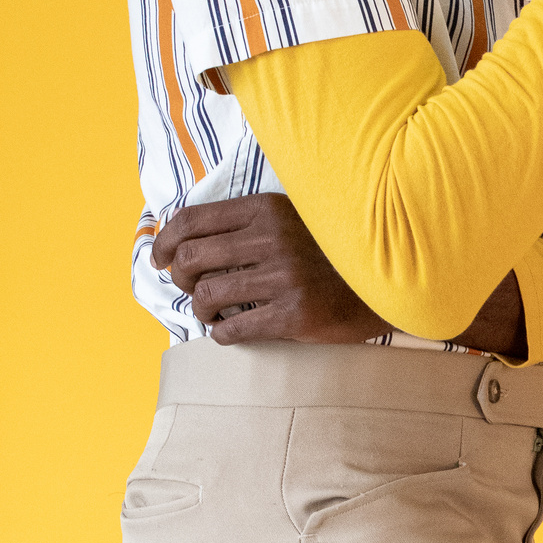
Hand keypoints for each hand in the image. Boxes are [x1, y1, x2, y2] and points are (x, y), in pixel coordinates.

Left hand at [151, 193, 389, 343]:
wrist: (383, 284)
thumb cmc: (329, 254)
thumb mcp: (292, 219)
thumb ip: (248, 222)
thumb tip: (184, 237)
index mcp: (267, 209)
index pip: (192, 219)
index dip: (164, 241)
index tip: (159, 257)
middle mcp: (273, 238)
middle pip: (191, 258)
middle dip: (178, 278)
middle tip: (187, 288)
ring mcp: (284, 277)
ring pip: (207, 295)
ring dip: (200, 308)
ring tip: (211, 312)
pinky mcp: (295, 314)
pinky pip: (235, 329)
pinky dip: (222, 333)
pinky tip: (229, 330)